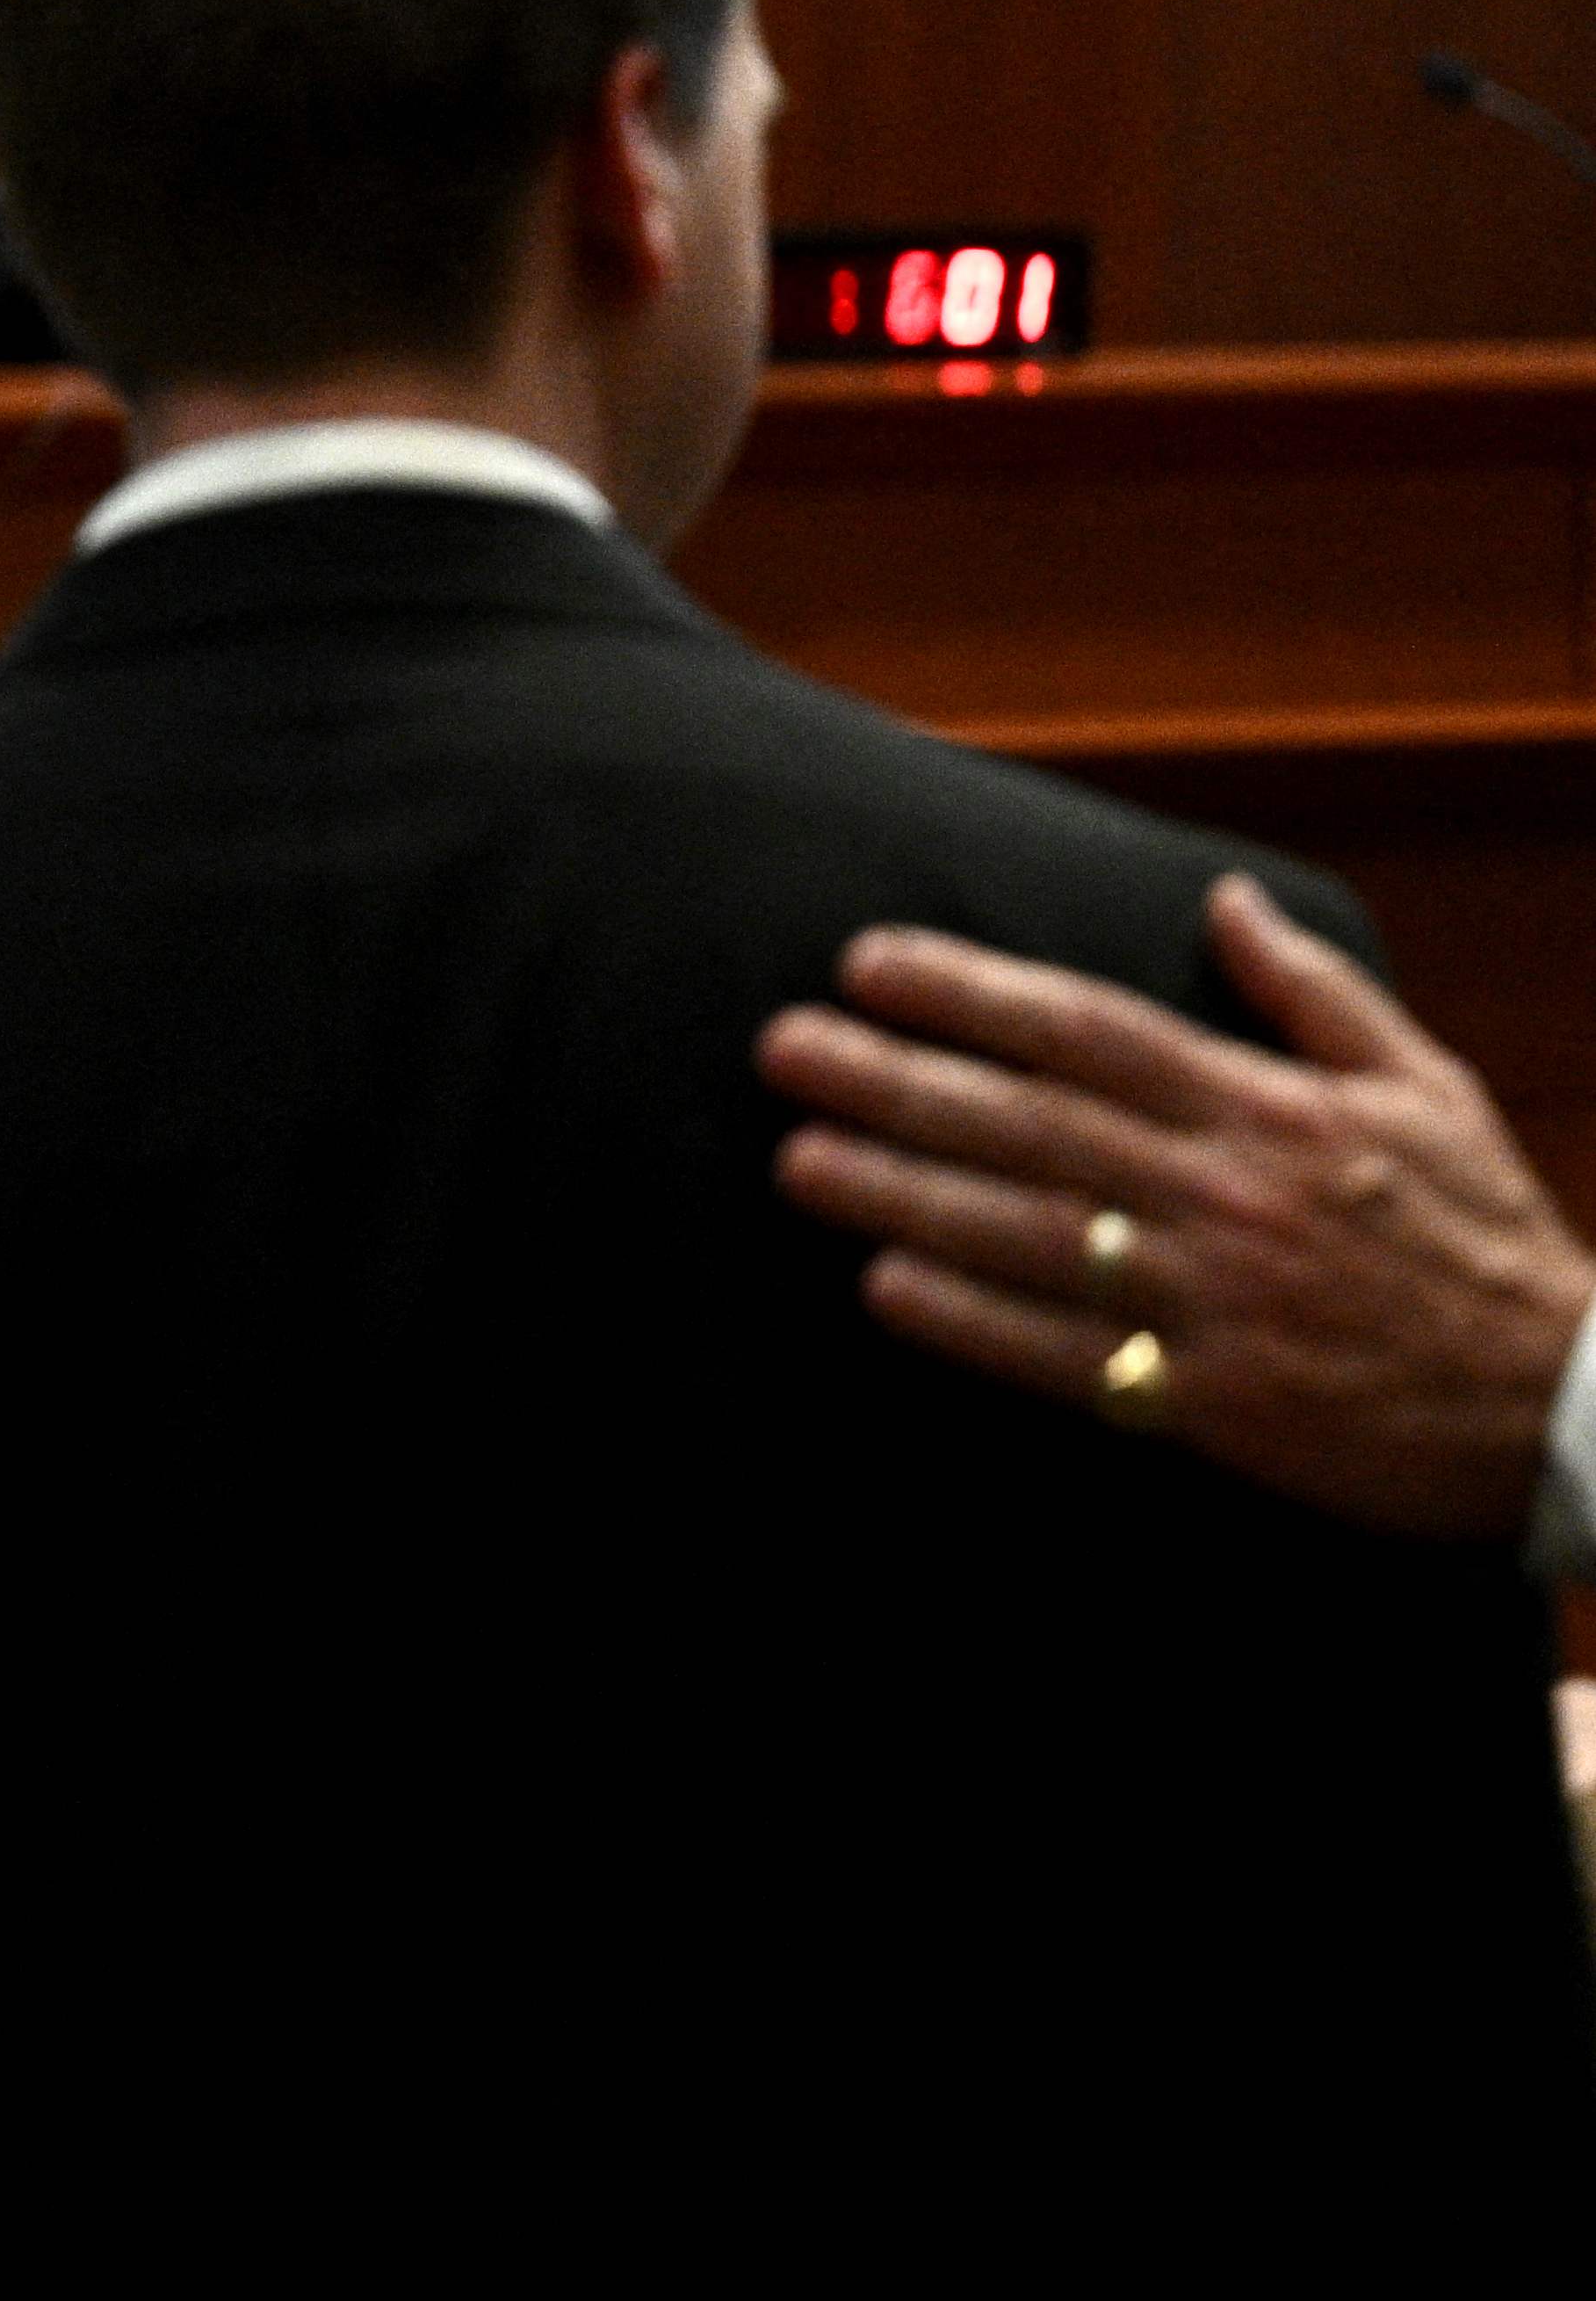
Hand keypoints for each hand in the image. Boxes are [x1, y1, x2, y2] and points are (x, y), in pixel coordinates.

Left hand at [764, 872, 1593, 1540]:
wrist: (1563, 1402)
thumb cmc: (1483, 1235)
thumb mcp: (1424, 1087)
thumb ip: (1311, 991)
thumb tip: (1223, 898)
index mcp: (1269, 1110)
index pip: (1089, 1029)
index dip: (971, 992)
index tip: (866, 963)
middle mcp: (1228, 1193)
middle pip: (1032, 1122)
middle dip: (896, 1080)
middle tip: (782, 1048)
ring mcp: (1215, 1299)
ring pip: (1029, 1232)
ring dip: (903, 1193)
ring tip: (797, 1158)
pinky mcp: (1214, 1401)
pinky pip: (1068, 1354)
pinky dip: (973, 1320)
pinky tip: (883, 1284)